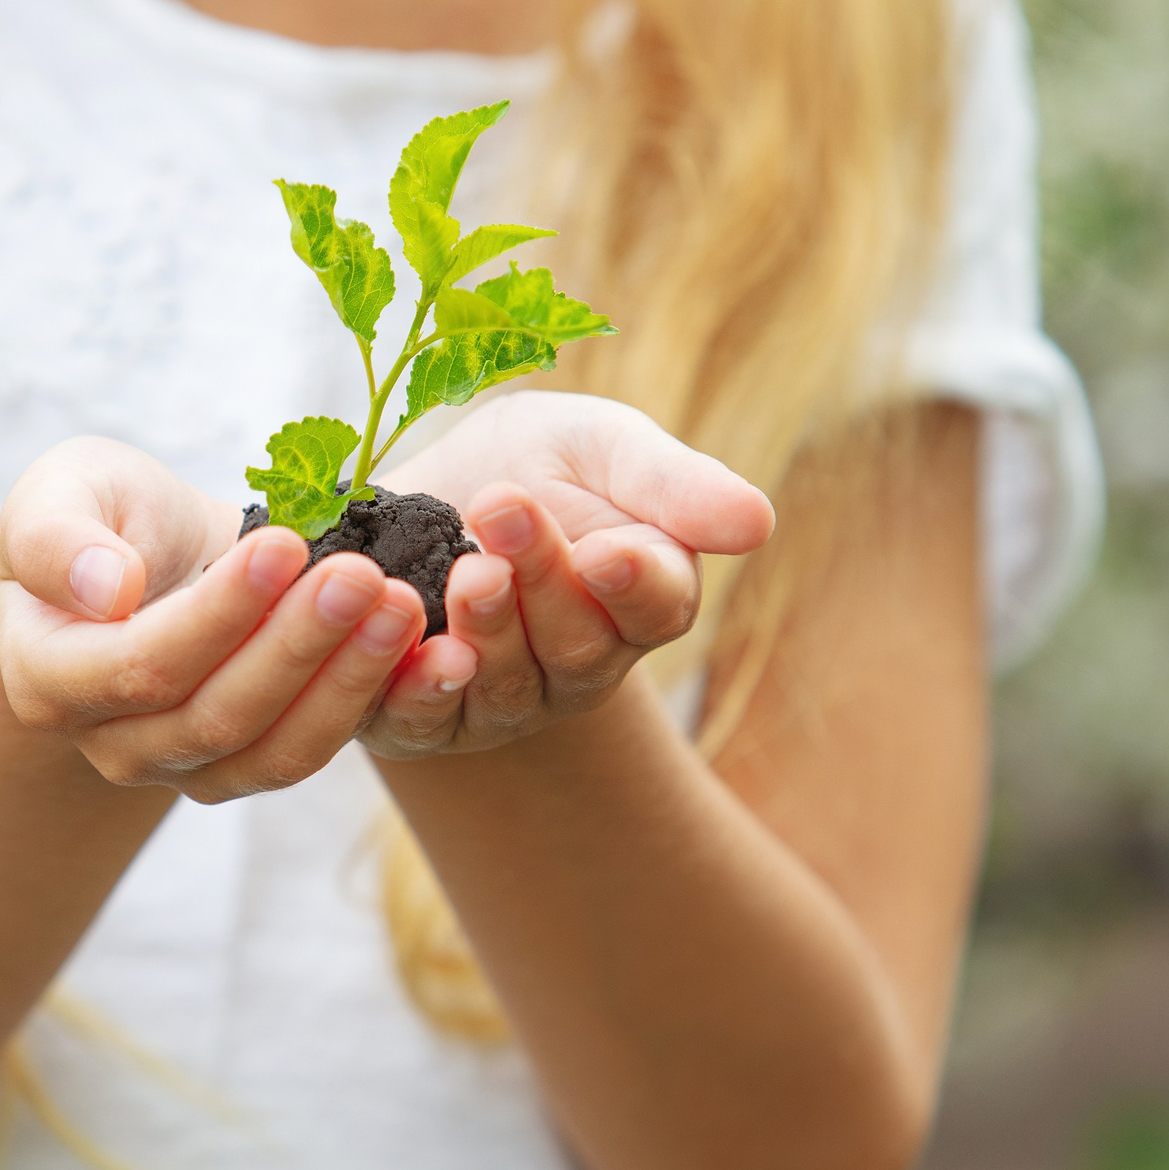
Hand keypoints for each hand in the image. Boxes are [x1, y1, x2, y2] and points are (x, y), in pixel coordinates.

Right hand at [0, 438, 429, 801]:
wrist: (153, 558)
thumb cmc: (101, 516)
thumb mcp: (59, 491)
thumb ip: (55, 536)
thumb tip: (107, 590)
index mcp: (46, 679)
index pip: (139, 666)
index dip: (217, 615)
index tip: (285, 544)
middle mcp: (111, 744)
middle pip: (215, 716)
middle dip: (299, 644)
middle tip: (367, 576)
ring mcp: (183, 768)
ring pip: (273, 751)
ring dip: (346, 681)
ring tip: (402, 608)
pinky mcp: (248, 766)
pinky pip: (311, 753)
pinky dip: (368, 703)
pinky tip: (421, 650)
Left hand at [358, 390, 774, 757]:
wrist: (413, 499)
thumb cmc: (531, 465)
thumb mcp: (598, 448)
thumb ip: (670, 484)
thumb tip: (757, 522)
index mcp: (642, 599)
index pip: (656, 607)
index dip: (634, 584)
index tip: (606, 550)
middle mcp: (582, 664)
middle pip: (577, 646)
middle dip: (541, 580)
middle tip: (502, 511)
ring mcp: (507, 702)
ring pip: (507, 687)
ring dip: (486, 630)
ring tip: (463, 569)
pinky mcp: (428, 720)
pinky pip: (424, 722)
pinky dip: (415, 688)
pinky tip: (411, 644)